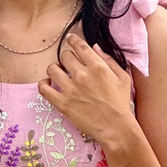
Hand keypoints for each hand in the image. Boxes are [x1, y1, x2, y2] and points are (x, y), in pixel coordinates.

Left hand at [38, 33, 134, 149]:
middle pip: (65, 55)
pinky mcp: (62, 104)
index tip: (70, 39)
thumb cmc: (121, 103)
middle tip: (70, 63)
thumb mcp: (122, 77)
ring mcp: (70, 89)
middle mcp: (82, 75)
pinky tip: (48, 83)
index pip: (79, 46)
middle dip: (67, 57)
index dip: (73, 39)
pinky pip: (44, 89)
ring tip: (60, 73)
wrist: (116, 127)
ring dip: (55, 68)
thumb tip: (95, 47)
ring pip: (52, 68)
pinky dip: (43, 84)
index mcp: (97, 67)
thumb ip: (109, 60)